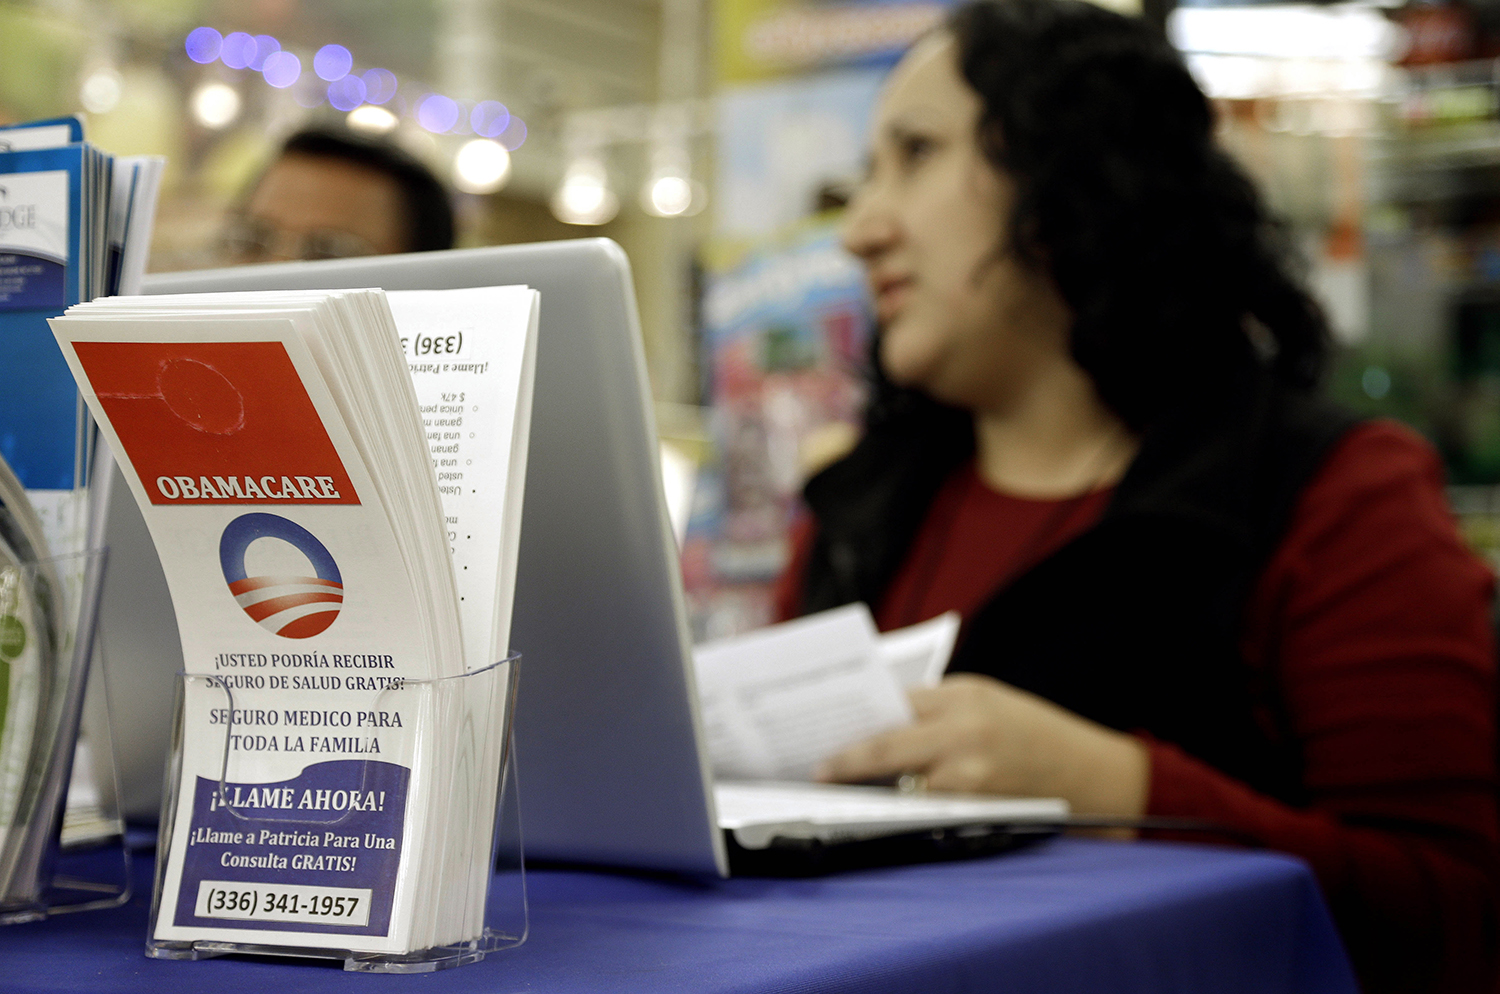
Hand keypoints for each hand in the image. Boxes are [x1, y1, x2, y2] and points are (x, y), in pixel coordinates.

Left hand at [814, 673, 1148, 817]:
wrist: (1095, 773)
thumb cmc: (1033, 732)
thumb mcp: (985, 701)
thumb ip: (935, 708)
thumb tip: (874, 719)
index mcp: (964, 696)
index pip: (895, 704)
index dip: (855, 720)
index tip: (821, 733)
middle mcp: (968, 733)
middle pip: (889, 745)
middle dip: (848, 761)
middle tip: (818, 772)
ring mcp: (975, 775)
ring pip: (906, 786)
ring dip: (874, 791)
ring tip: (842, 793)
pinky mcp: (983, 809)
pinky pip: (931, 811)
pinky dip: (907, 811)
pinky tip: (886, 813)